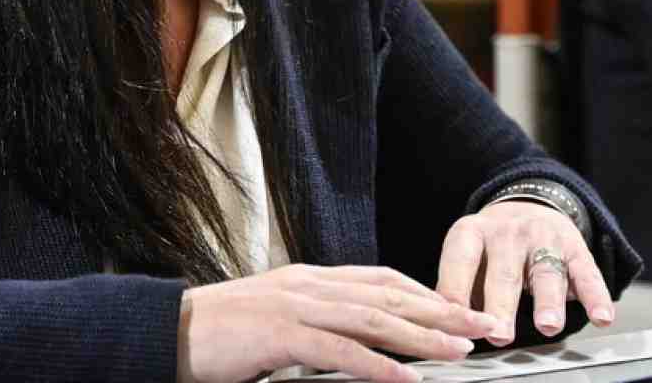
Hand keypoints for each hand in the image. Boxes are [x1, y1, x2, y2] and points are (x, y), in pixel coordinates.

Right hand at [176, 263, 500, 382]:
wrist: (169, 331)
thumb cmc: (221, 335)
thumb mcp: (277, 320)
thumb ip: (316, 322)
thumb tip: (355, 340)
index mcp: (311, 279)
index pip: (382, 280)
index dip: (425, 294)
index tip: (460, 309)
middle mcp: (310, 284)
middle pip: (390, 296)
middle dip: (442, 312)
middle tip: (482, 325)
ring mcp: (296, 306)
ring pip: (374, 319)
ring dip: (422, 337)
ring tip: (459, 352)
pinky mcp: (280, 334)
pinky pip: (339, 350)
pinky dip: (376, 364)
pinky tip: (404, 378)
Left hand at [435, 200, 614, 345]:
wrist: (530, 203)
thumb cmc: (491, 247)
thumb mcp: (467, 255)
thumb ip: (459, 288)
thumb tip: (448, 329)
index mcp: (472, 232)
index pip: (460, 262)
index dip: (456, 292)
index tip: (456, 323)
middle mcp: (508, 232)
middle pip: (504, 273)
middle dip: (501, 306)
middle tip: (499, 335)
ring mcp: (544, 238)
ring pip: (546, 272)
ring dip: (547, 301)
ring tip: (547, 326)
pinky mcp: (576, 248)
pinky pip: (587, 274)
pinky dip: (596, 296)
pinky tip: (601, 317)